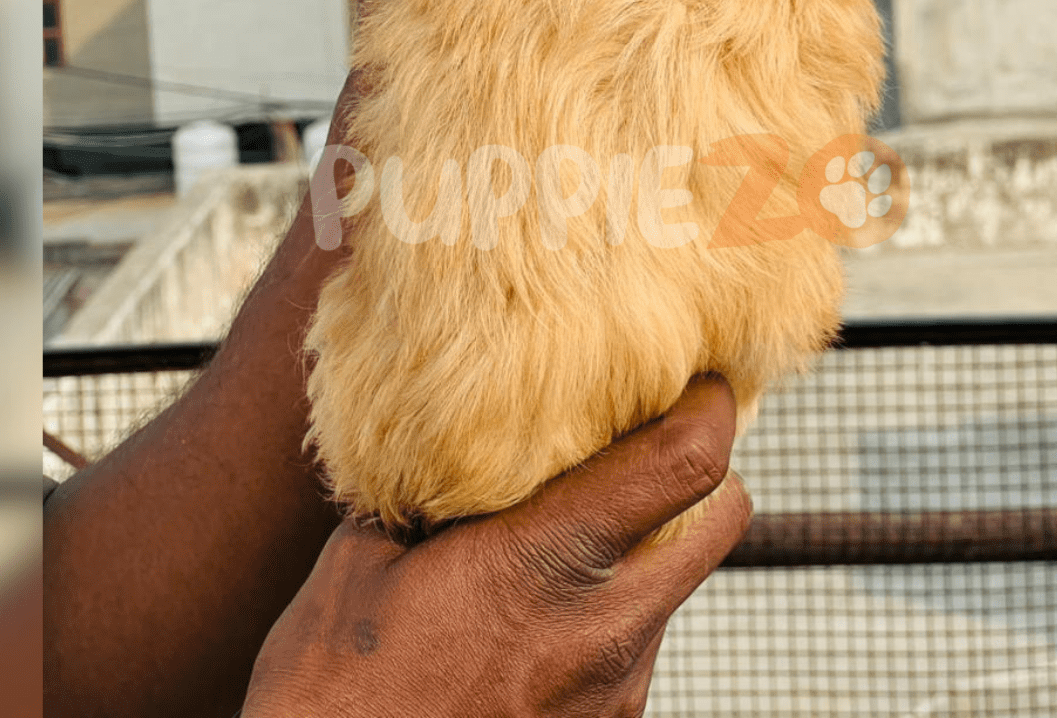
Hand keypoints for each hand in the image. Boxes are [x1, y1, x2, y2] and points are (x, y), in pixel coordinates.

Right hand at [242, 376, 750, 717]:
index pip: (686, 463)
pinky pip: (642, 641)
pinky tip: (548, 599)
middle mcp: (606, 631)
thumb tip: (441, 429)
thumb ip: (421, 490)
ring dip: (652, 538)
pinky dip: (618, 601)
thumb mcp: (358, 567)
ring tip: (578, 517)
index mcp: (547, 566)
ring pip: (680, 583)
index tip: (694, 371)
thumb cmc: (332, 699)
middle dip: (706, 466)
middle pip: (724, 517)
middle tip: (653, 432)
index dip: (708, 402)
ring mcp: (615, 693)